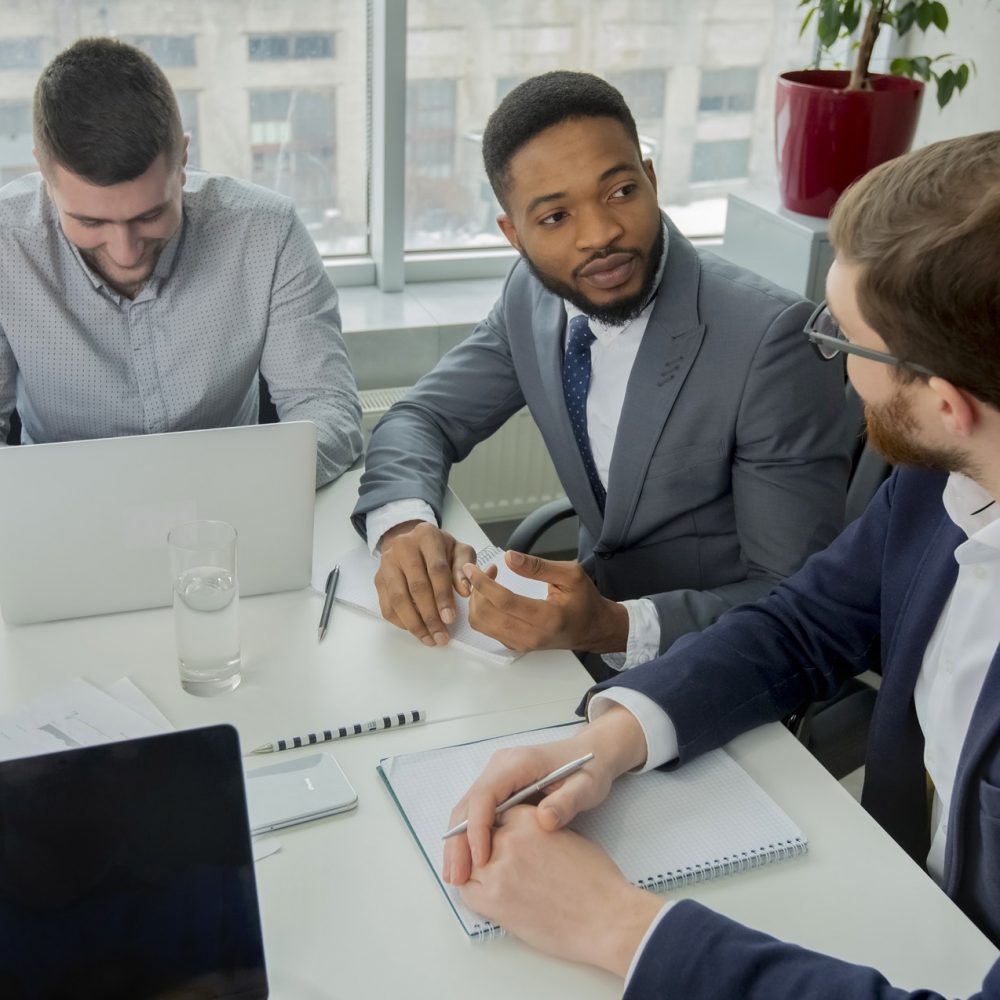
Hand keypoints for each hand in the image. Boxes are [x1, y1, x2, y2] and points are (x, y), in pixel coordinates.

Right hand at [375, 521, 476, 646]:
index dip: (443, 596)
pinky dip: (401, 622)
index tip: (451, 618)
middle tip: (442, 636)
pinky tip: (416, 631)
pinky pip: (387, 606)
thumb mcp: (459, 551)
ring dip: (415, 624)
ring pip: (398, 599)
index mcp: (426, 536)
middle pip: (416, 587)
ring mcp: (387, 563)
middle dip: (430, 616)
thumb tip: (465, 592)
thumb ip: (464, 569)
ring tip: (430, 639)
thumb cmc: (441, 550)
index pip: (436, 569)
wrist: (412, 541)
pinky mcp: (378, 578)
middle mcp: (403, 547)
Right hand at [442, 706, 646, 885]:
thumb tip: (545, 821)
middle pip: (467, 804)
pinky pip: (476, 813)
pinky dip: (468, 838)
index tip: (481, 860)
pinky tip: (470, 863)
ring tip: (456, 876)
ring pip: (467, 810)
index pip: (485, 795)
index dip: (477, 828)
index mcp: (518, 763)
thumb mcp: (586, 786)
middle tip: (456, 877)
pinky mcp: (498, 789)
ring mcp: (496, 777)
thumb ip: (566, 802)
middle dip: (458, 841)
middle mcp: (499, 767)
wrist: (592, 754)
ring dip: (458, 843)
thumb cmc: (589, 770)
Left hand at [459, 806, 663, 976]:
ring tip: (492, 879)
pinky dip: (472, 891)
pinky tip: (487, 895)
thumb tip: (523, 835)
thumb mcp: (566, 835)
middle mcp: (509, 839)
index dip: (498, 827)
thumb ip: (538, 829)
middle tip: (494, 860)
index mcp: (529, 819)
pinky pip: (467, 891)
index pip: (497, 814)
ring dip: (476, 869)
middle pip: (480, 836)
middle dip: (485, 847)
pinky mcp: (493, 901)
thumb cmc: (596, 880)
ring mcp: (498, 870)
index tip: (499, 837)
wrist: (605, 918)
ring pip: (470, 863)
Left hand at [465, 551, 629, 652]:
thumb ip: (538, 566)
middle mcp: (531, 636)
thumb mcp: (570, 574)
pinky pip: (488, 629)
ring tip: (487, 581)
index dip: (483, 583)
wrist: (593, 629)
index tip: (471, 568)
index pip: (504, 602)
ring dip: (477, 600)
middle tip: (483, 570)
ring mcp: (522, 644)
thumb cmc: (585, 601)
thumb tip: (508, 557)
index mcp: (547, 618)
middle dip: (477, 590)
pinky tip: (491, 595)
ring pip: (482, 624)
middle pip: (486, 615)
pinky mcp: (516, 646)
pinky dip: (482, 611)